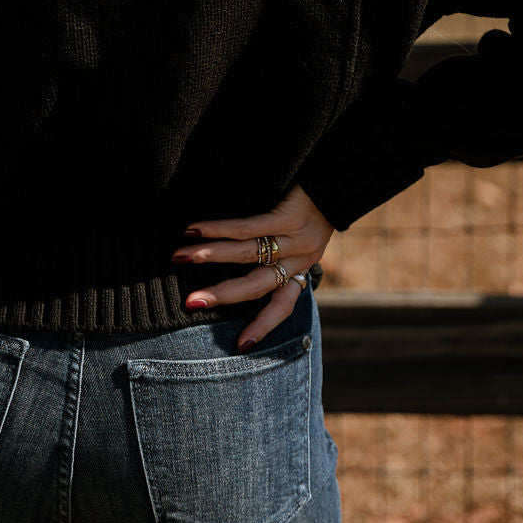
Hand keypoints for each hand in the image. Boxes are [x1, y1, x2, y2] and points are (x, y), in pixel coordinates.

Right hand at [171, 185, 334, 352]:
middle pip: (257, 285)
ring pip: (246, 254)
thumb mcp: (304, 234)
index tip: (241, 346)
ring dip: (209, 256)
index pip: (284, 305)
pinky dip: (219, 230)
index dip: (263, 325)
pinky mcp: (288, 216)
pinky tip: (196, 230)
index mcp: (302, 267)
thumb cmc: (313, 202)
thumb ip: (278, 251)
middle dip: (221, 296)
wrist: (341, 176)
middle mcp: (300, 258)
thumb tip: (234, 258)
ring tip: (180, 258)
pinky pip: (248, 227)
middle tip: (190, 304)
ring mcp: (295, 238)